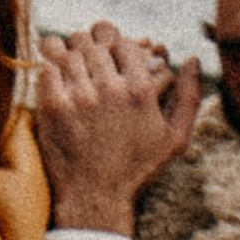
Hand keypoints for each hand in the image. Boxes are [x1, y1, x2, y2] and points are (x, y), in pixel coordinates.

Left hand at [34, 22, 202, 235]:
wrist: (96, 197)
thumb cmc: (138, 169)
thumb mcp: (175, 138)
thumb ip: (189, 96)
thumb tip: (191, 59)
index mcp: (141, 91)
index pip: (123, 42)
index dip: (115, 42)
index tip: (110, 53)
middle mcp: (111, 90)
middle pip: (94, 41)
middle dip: (91, 44)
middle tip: (88, 55)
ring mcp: (79, 97)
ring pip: (69, 50)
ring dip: (69, 52)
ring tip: (71, 62)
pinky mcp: (53, 108)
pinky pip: (47, 68)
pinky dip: (50, 68)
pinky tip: (56, 77)